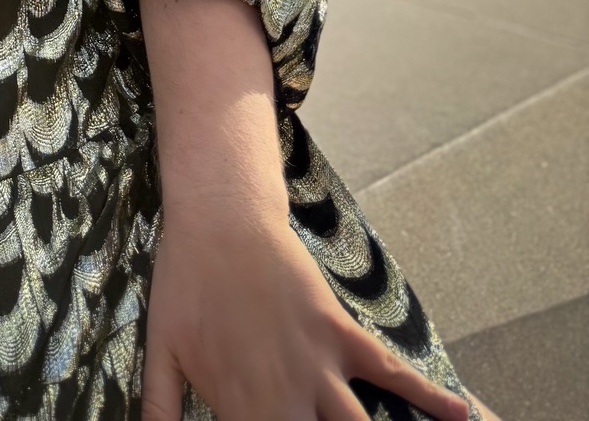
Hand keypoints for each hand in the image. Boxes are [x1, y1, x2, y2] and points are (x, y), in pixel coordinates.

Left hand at [143, 202, 470, 420]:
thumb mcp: (161, 351)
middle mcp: (287, 395)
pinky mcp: (342, 334)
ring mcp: (320, 365)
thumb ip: (159, 410)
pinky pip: (392, 370)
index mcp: (241, 407)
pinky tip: (459, 415)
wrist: (219, 218)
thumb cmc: (185, 283)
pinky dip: (428, 395)